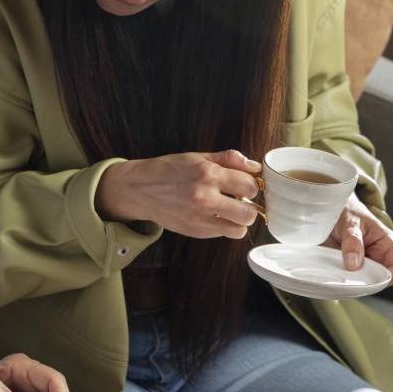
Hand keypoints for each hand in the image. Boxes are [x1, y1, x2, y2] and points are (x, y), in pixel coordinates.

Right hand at [97, 150, 262, 239]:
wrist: (138, 189)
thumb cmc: (167, 170)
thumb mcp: (197, 157)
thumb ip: (228, 159)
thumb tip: (254, 166)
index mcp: (208, 175)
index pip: (250, 185)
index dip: (252, 184)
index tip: (245, 184)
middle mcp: (204, 199)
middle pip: (249, 213)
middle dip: (249, 206)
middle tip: (240, 199)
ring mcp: (199, 219)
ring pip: (239, 230)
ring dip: (238, 221)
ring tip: (229, 210)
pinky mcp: (194, 232)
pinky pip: (221, 234)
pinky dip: (222, 226)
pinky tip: (212, 214)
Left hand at [324, 193, 392, 283]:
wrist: (330, 210)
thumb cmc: (348, 213)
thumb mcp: (351, 223)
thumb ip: (353, 242)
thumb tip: (354, 264)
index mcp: (389, 245)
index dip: (387, 278)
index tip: (368, 278)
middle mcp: (380, 258)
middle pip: (380, 281)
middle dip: (365, 282)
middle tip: (348, 276)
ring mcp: (365, 264)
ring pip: (364, 283)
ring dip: (351, 281)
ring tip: (339, 273)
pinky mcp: (350, 268)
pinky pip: (349, 280)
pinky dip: (342, 279)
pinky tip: (334, 274)